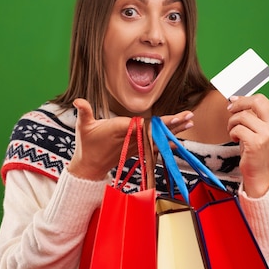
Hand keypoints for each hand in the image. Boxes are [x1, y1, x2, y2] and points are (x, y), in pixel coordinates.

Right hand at [67, 98, 192, 180]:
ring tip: (190, 122)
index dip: (160, 122)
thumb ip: (84, 112)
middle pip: (157, 129)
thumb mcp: (83, 127)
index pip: (144, 124)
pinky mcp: (137, 149)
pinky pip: (155, 144)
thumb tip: (78, 101)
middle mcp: (133, 138)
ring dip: (175, 129)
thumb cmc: (86, 144)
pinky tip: (179, 138)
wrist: (89, 167)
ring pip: (159, 136)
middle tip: (189, 116)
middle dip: (174, 123)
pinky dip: (167, 141)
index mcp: (122, 130)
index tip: (173, 118)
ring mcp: (137, 145)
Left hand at [227, 94, 268, 197]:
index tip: (233, 101)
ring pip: (242, 116)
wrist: (260, 173)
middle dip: (238, 104)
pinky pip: (237, 129)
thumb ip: (251, 115)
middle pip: (255, 102)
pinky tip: (236, 139)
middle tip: (230, 110)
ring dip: (232, 123)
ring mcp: (266, 134)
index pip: (260, 99)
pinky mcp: (256, 143)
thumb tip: (235, 99)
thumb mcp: (257, 129)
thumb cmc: (255, 149)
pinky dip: (232, 133)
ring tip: (233, 131)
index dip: (244, 99)